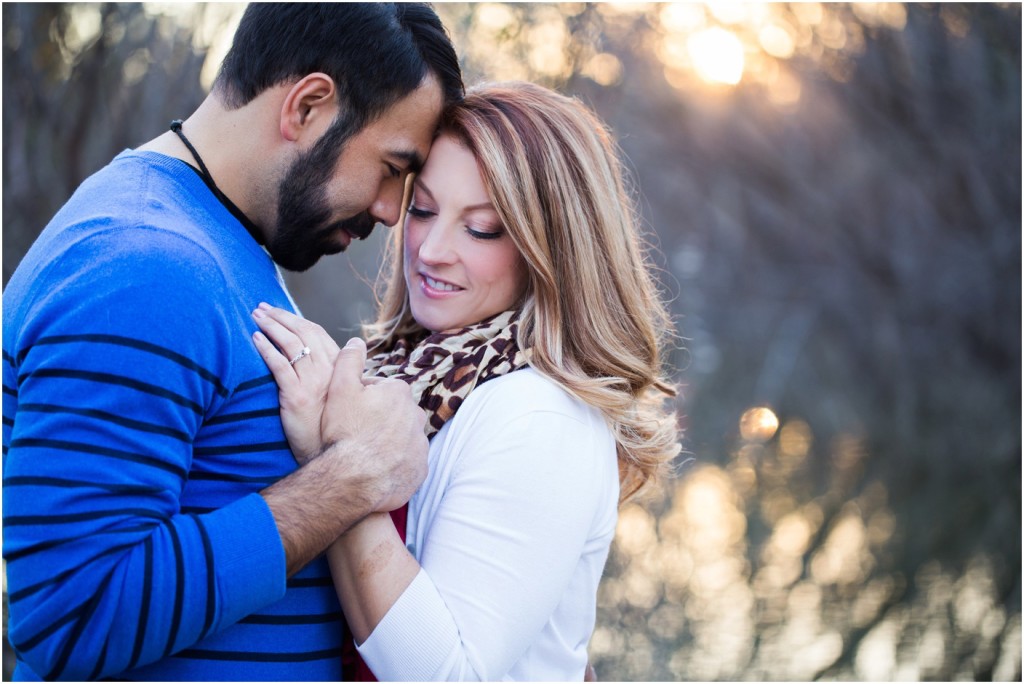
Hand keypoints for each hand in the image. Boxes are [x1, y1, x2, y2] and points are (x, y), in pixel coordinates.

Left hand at [252, 303, 339, 463]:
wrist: (334, 456)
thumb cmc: (334, 428)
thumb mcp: (342, 398)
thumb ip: (336, 377)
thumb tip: (332, 362)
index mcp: (338, 368)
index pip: (317, 333)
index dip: (298, 319)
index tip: (282, 312)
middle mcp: (328, 371)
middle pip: (303, 333)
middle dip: (281, 316)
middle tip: (262, 306)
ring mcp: (312, 383)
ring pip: (291, 344)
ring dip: (272, 326)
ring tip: (256, 315)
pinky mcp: (295, 397)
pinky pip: (279, 366)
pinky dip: (267, 349)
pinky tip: (255, 339)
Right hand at [319, 336, 428, 511]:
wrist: (353, 479)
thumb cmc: (345, 432)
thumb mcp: (340, 389)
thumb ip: (349, 360)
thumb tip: (356, 341)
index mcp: (399, 392)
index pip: (380, 390)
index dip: (361, 399)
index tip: (348, 413)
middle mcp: (416, 415)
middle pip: (394, 413)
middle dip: (378, 419)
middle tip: (354, 433)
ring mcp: (420, 443)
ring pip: (402, 437)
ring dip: (388, 442)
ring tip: (364, 453)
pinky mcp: (420, 469)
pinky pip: (407, 462)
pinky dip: (395, 464)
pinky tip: (376, 469)